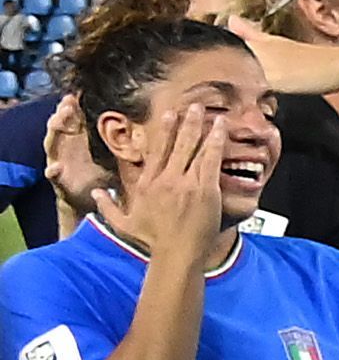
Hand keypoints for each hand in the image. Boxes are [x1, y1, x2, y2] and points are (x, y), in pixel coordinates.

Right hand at [114, 100, 227, 262]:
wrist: (176, 253)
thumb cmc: (153, 241)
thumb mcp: (123, 223)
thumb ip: (107, 206)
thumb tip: (95, 193)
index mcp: (147, 183)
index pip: (157, 150)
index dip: (164, 130)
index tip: (169, 115)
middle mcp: (166, 178)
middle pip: (177, 143)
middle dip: (186, 122)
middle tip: (194, 106)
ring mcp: (186, 182)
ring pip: (195, 148)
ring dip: (202, 127)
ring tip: (208, 112)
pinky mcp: (205, 190)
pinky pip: (211, 160)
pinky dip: (216, 143)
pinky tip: (221, 130)